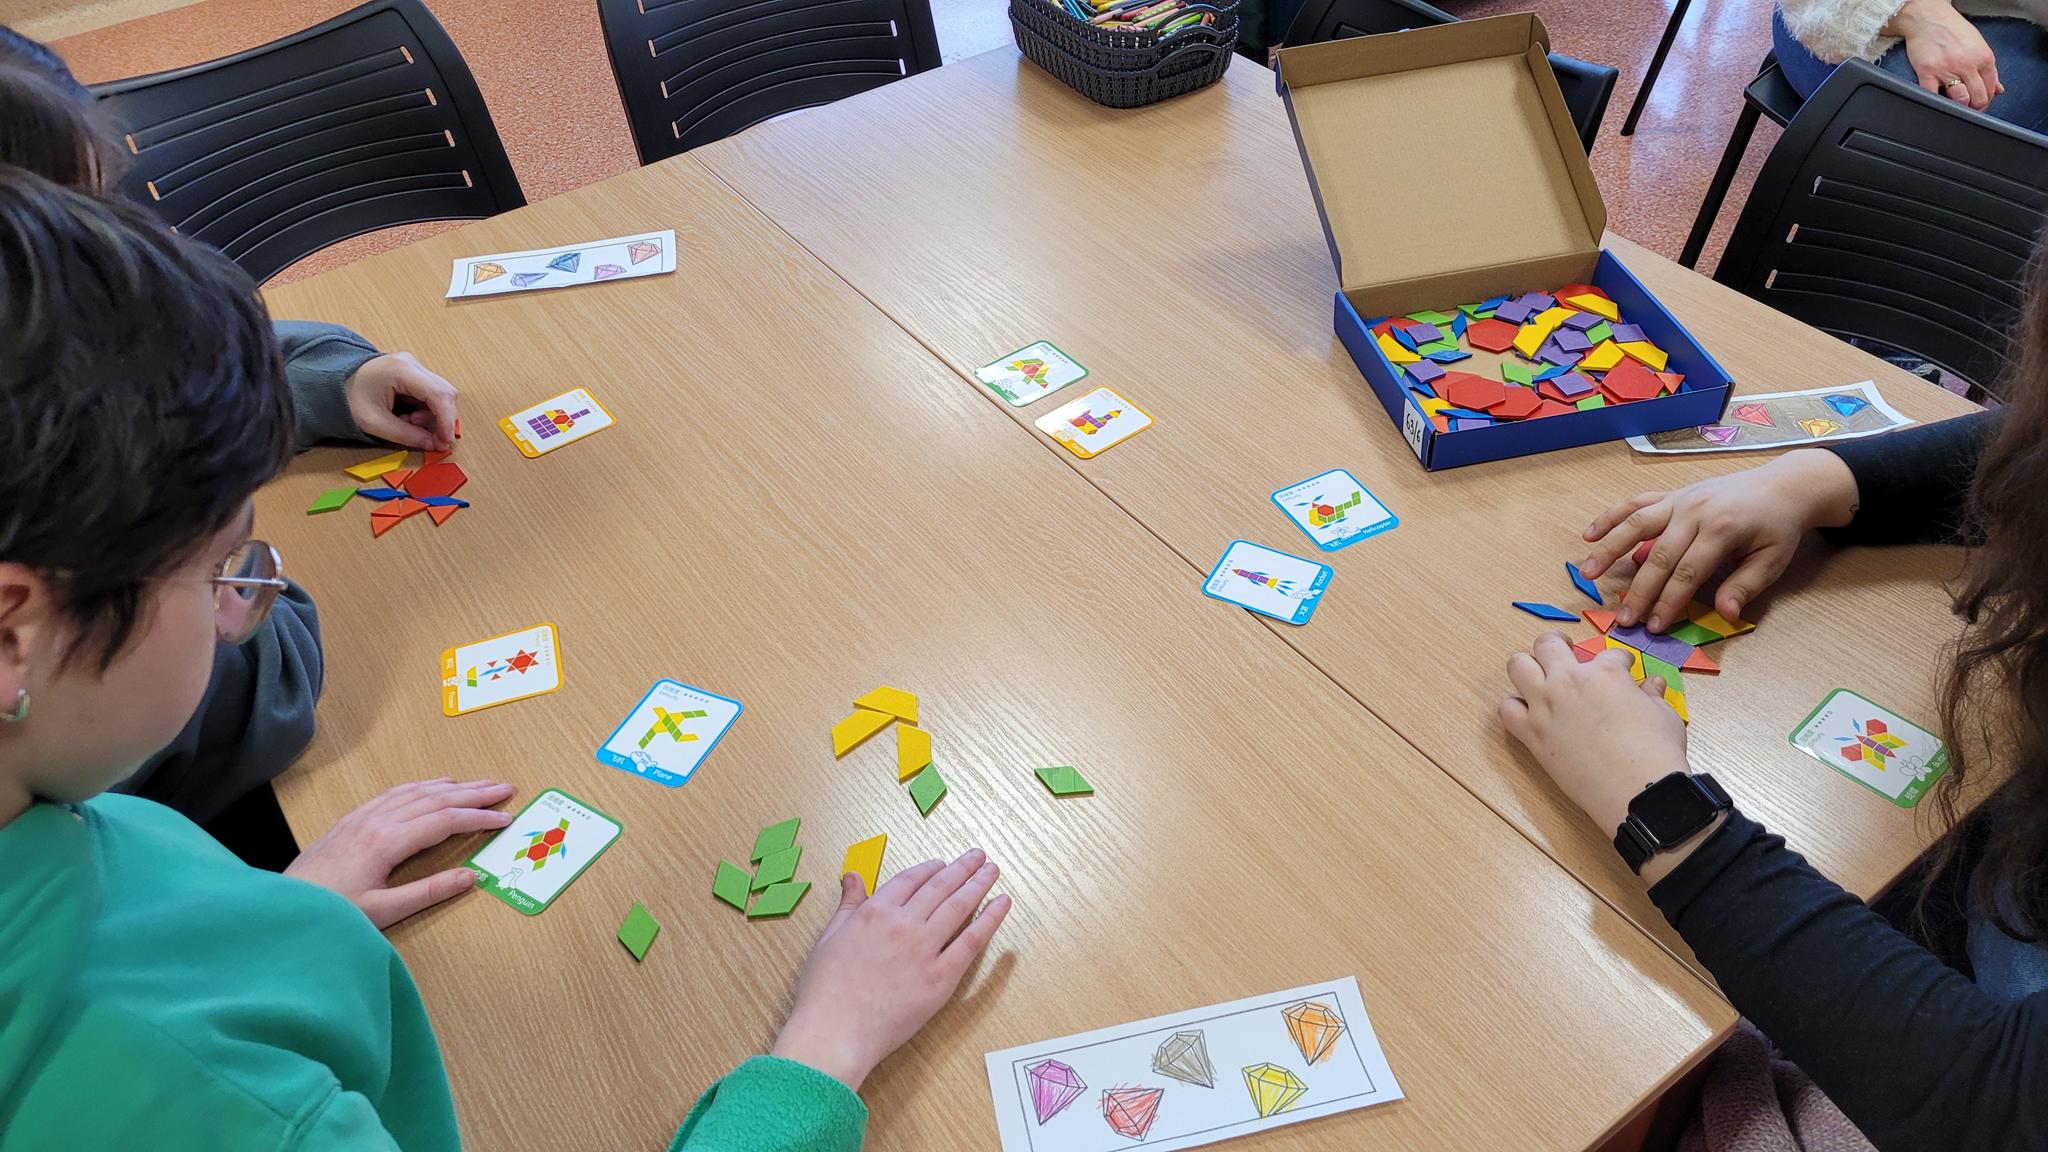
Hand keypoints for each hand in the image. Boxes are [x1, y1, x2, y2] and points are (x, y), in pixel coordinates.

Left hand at [285, 778, 514, 928]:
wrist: (282, 908)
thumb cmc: (331, 914)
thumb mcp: (383, 911)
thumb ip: (428, 892)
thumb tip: (472, 876)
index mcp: (387, 842)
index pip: (445, 821)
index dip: (478, 817)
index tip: (506, 818)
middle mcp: (377, 821)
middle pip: (435, 798)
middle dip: (473, 792)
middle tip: (505, 787)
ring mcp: (362, 817)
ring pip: (415, 791)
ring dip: (450, 785)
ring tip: (478, 783)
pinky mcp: (351, 820)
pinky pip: (393, 793)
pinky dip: (420, 786)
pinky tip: (431, 786)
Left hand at [346, 352, 458, 450]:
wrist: (331, 383)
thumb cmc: (348, 400)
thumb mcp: (375, 423)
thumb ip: (408, 435)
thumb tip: (436, 445)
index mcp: (401, 370)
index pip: (438, 394)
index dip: (447, 420)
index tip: (446, 442)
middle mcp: (412, 363)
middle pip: (445, 393)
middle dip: (441, 420)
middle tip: (428, 438)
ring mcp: (414, 366)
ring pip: (441, 395)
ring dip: (432, 416)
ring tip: (407, 424)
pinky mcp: (413, 373)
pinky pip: (432, 394)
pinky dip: (426, 411)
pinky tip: (408, 417)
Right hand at [770, 849, 1011, 1090]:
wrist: (835, 1032)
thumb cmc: (824, 991)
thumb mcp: (828, 938)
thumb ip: (848, 905)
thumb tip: (853, 876)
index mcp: (875, 912)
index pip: (910, 880)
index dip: (929, 869)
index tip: (943, 864)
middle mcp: (903, 923)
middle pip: (939, 887)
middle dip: (961, 868)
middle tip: (978, 856)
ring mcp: (924, 949)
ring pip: (958, 907)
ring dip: (979, 884)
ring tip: (992, 871)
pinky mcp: (941, 977)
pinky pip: (971, 942)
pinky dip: (990, 919)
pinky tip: (1002, 904)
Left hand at [1500, 633, 1693, 863]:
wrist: (1637, 790)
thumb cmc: (1657, 751)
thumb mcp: (1665, 715)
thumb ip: (1653, 695)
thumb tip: (1653, 684)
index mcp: (1605, 672)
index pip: (1609, 654)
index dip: (1619, 661)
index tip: (1623, 670)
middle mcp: (1568, 681)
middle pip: (1548, 644)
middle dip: (1558, 643)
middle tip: (1566, 653)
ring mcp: (1545, 705)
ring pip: (1517, 666)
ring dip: (1528, 667)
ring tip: (1539, 676)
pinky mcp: (1531, 733)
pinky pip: (1507, 709)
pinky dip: (1515, 707)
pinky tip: (1529, 712)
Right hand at [1578, 448, 1858, 630]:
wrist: (1783, 485)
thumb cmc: (1777, 527)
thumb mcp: (1772, 561)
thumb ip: (1745, 586)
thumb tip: (1725, 614)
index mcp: (1721, 530)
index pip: (1687, 573)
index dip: (1669, 602)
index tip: (1654, 626)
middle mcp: (1694, 512)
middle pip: (1658, 555)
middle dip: (1639, 590)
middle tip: (1622, 619)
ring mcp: (1679, 500)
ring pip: (1637, 524)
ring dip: (1609, 548)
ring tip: (1587, 573)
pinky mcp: (1671, 494)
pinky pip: (1636, 502)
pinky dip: (1611, 516)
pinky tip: (1589, 534)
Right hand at [1890, 0, 2001, 109]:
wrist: (1929, 19)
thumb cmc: (1953, 31)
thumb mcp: (1979, 46)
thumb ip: (1989, 69)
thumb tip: (1998, 89)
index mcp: (1983, 58)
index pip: (1991, 89)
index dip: (1987, 100)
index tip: (1980, 104)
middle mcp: (1968, 64)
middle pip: (1978, 97)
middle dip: (1975, 107)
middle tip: (1969, 109)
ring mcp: (1947, 69)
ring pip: (1960, 99)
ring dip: (1960, 107)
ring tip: (1956, 106)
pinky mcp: (1927, 72)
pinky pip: (1933, 95)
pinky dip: (1936, 102)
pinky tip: (1938, 101)